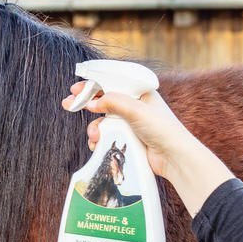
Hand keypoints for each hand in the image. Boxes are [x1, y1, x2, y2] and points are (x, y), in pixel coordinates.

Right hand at [61, 81, 234, 216]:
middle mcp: (133, 106)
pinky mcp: (126, 139)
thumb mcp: (136, 110)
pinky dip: (99, 140)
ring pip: (102, 120)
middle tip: (68, 104)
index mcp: (139, 93)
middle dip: (85, 103)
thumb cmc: (163, 130)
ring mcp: (129, 123)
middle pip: (103, 100)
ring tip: (94, 136)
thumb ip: (112, 102)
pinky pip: (106, 136)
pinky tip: (98, 145)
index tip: (75, 89)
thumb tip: (91, 102)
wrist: (174, 158)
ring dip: (94, 127)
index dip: (92, 84)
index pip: (111, 83)